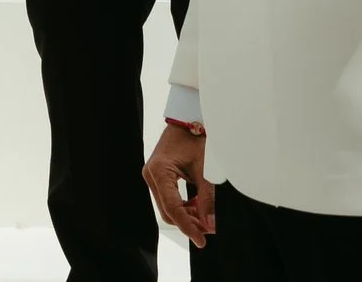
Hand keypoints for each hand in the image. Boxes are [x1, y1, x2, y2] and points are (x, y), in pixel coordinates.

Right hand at [144, 122, 216, 246]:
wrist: (188, 120)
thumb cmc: (195, 139)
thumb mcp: (205, 170)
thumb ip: (207, 199)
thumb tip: (210, 224)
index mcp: (160, 172)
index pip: (173, 208)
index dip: (188, 227)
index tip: (202, 241)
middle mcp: (151, 175)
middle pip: (168, 211)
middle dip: (188, 222)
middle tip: (209, 229)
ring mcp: (153, 175)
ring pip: (168, 206)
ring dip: (187, 214)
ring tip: (206, 215)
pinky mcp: (157, 175)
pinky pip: (168, 197)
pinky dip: (184, 204)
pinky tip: (198, 203)